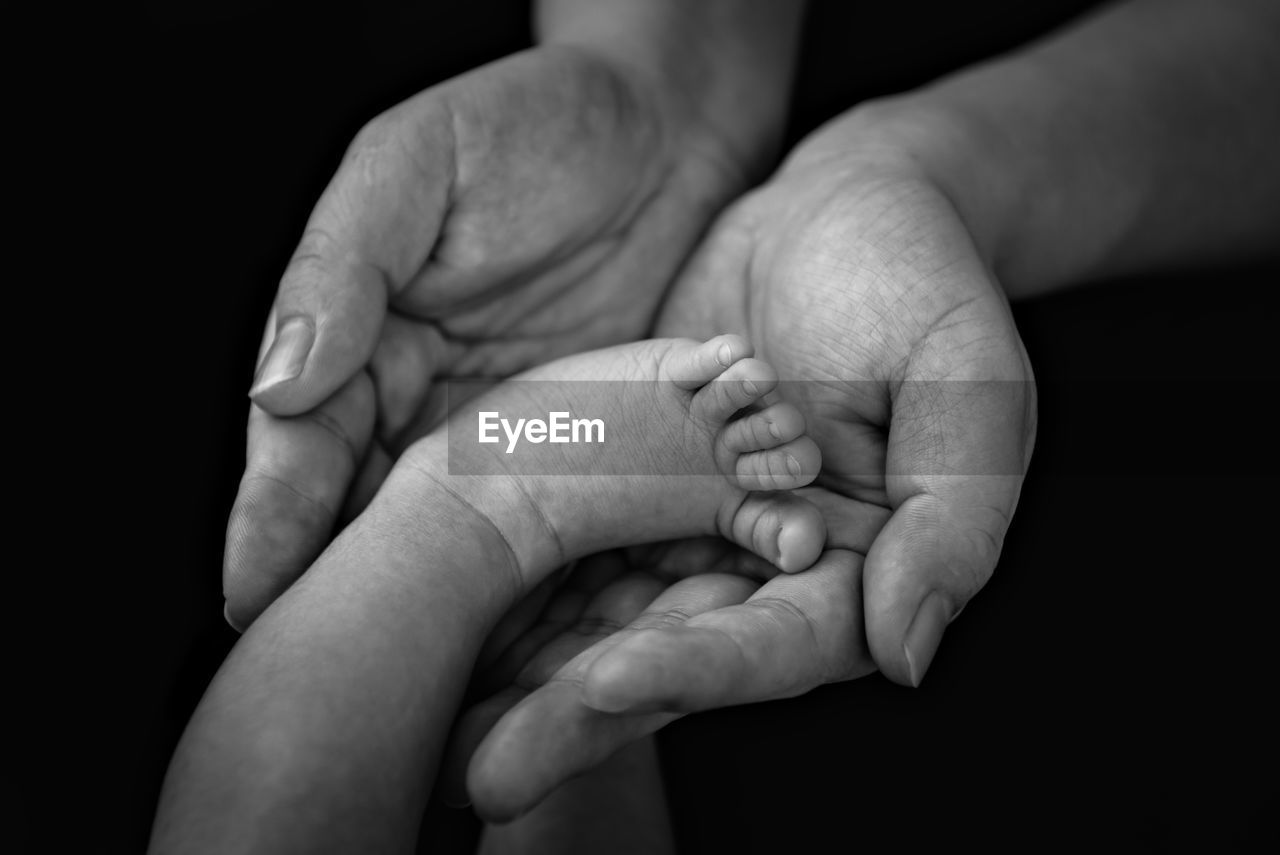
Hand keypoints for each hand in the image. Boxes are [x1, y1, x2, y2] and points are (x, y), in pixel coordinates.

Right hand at [224, 45, 751, 627]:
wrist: (658, 126)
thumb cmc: (525, 123)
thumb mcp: (412, 167)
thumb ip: (340, 266)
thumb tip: (276, 382)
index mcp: (360, 340)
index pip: (304, 444)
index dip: (275, 517)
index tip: (252, 593)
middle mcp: (423, 402)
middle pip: (368, 510)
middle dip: (343, 590)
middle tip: (315, 673)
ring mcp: (508, 431)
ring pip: (458, 533)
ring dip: (438, 604)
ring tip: (416, 683)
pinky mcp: (590, 443)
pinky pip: (559, 516)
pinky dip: (544, 574)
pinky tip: (536, 636)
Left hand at [451, 106, 1036, 818]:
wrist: (844, 206)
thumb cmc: (924, 283)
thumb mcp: (970, 388)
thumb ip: (954, 522)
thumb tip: (904, 656)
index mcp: (849, 574)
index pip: (767, 645)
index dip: (688, 673)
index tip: (605, 686)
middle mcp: (757, 572)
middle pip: (664, 661)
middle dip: (571, 716)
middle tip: (478, 771)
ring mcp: (684, 528)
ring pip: (598, 619)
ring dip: (515, 676)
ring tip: (425, 731)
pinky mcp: (626, 479)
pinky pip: (560, 535)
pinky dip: (498, 581)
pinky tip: (421, 615)